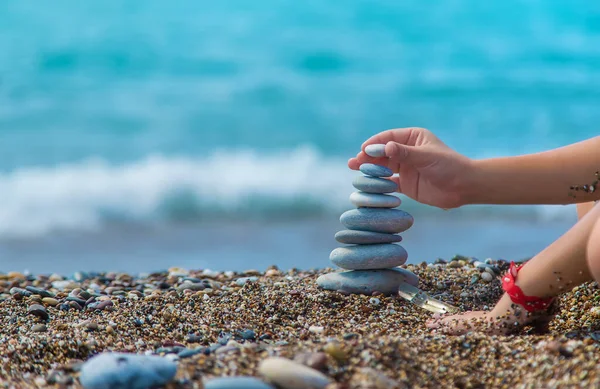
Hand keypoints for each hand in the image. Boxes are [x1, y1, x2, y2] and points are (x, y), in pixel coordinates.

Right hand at [348, 127, 473, 208]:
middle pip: (382, 152)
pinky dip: (377, 183)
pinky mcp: (405, 184)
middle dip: (368, 156)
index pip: (389, 138)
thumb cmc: (448, 166)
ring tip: (354, 169)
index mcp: (413, 138)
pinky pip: (387, 183)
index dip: (375, 143)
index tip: (363, 149)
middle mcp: (407, 151)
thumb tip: (386, 147)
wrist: (464, 187)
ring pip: (382, 167)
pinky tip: (367, 185)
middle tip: (354, 162)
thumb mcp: (426, 157)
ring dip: (369, 168)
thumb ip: (404, 153)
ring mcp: (405, 168)